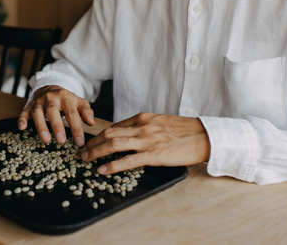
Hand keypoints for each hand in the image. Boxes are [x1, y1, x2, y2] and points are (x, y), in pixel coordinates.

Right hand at [18, 85, 94, 146]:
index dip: (76, 128)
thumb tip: (91, 122)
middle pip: (53, 111)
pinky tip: (22, 127)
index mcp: (65, 97)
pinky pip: (24, 111)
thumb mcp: (79, 102)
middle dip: (57, 126)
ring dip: (41, 126)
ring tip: (45, 140)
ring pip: (37, 112)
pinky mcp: (29, 105)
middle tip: (61, 141)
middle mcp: (51, 98)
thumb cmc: (66, 99)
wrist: (50, 86)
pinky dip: (22, 119)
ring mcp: (39, 102)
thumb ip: (86, 111)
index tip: (80, 142)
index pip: (72, 113)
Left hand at [81, 113, 209, 174]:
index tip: (92, 142)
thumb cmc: (185, 131)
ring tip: (86, 159)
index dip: (100, 135)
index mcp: (143, 118)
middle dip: (93, 143)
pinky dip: (112, 165)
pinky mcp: (154, 155)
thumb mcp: (160, 122)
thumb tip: (128, 133)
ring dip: (96, 152)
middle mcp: (142, 127)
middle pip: (109, 133)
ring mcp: (147, 140)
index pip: (115, 126)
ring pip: (113, 144)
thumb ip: (144, 126)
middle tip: (82, 151)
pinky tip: (102, 169)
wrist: (204, 136)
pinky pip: (127, 160)